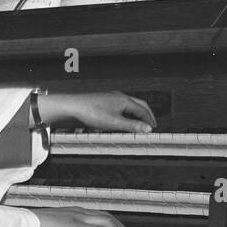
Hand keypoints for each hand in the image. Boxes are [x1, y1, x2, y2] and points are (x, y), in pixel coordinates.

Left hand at [37, 91, 155, 133]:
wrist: (72, 107)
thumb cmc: (90, 112)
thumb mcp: (114, 123)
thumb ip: (132, 126)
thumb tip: (147, 129)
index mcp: (124, 100)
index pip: (143, 110)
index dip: (149, 120)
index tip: (153, 128)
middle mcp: (119, 97)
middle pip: (139, 105)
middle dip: (146, 115)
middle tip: (151, 124)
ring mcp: (111, 98)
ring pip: (130, 105)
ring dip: (137, 114)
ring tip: (139, 123)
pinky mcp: (104, 102)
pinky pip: (121, 106)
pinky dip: (127, 113)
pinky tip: (122, 119)